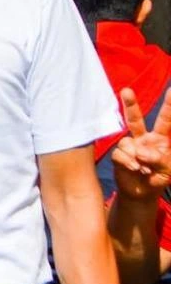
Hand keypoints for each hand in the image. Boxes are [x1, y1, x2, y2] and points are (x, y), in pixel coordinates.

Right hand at [110, 86, 170, 202]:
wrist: (142, 192)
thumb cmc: (159, 177)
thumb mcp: (167, 170)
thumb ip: (158, 158)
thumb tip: (139, 150)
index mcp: (160, 139)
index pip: (166, 121)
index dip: (168, 106)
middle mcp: (143, 139)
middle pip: (135, 119)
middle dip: (130, 105)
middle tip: (126, 91)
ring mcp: (129, 146)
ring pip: (127, 142)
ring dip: (136, 157)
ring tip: (143, 169)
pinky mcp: (118, 155)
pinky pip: (120, 155)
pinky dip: (128, 163)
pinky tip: (135, 169)